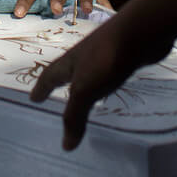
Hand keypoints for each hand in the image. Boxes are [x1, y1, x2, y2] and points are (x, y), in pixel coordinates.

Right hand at [29, 5, 175, 149]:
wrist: (142, 30)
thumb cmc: (107, 58)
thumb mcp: (85, 90)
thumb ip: (75, 116)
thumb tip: (66, 146)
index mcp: (71, 61)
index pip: (50, 76)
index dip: (41, 88)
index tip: (33, 98)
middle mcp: (85, 55)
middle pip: (67, 70)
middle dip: (59, 81)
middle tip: (52, 92)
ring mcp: (105, 53)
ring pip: (89, 70)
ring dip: (83, 80)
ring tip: (82, 92)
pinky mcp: (124, 54)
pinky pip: (109, 70)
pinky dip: (105, 79)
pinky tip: (112, 84)